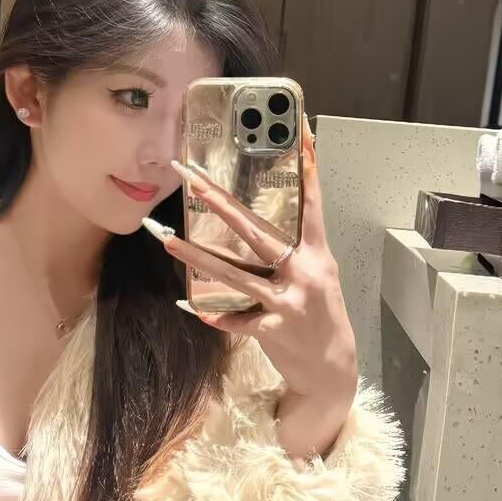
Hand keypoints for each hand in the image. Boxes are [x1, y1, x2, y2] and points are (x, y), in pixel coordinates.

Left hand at [152, 114, 357, 405]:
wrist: (333, 370)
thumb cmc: (321, 315)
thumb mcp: (318, 275)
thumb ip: (297, 248)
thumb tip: (261, 221)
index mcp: (317, 254)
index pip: (311, 202)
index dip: (306, 167)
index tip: (297, 130)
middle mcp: (304, 273)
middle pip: (257, 232)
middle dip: (221, 204)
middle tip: (192, 180)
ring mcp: (287, 302)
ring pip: (236, 274)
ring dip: (198, 257)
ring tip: (169, 241)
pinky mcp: (273, 331)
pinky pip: (236, 319)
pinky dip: (215, 314)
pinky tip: (191, 306)